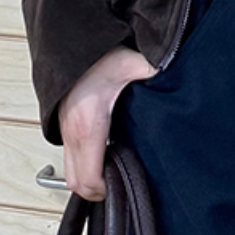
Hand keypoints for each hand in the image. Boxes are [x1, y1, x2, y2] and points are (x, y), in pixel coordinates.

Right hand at [59, 45, 158, 199]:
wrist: (70, 44)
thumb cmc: (95, 55)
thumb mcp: (129, 63)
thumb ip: (152, 72)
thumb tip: (172, 75)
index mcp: (89, 124)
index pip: (90, 178)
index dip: (107, 189)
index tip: (125, 184)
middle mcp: (72, 132)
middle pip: (77, 184)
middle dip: (98, 190)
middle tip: (121, 181)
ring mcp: (64, 130)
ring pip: (70, 173)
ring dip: (89, 178)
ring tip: (114, 169)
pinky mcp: (62, 125)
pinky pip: (69, 158)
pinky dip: (83, 164)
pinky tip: (104, 152)